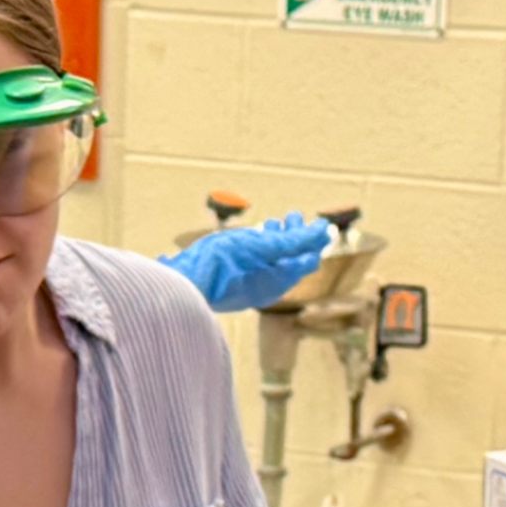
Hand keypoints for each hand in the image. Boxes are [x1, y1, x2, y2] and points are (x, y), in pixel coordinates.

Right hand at [166, 215, 333, 313]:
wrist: (181, 286)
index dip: (312, 237)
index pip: (307, 258)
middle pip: (288, 261)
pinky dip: (254, 252)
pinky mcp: (229, 288)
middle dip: (292, 236)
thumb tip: (324, 232)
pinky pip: (251, 269)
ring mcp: (247, 290)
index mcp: (279, 279)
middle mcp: (266, 288)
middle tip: (289, 216)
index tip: (307, 217)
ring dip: (272, 243)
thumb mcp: (263, 246)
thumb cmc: (222, 265)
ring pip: (269, 265)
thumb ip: (295, 241)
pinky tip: (242, 243)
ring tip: (267, 225)